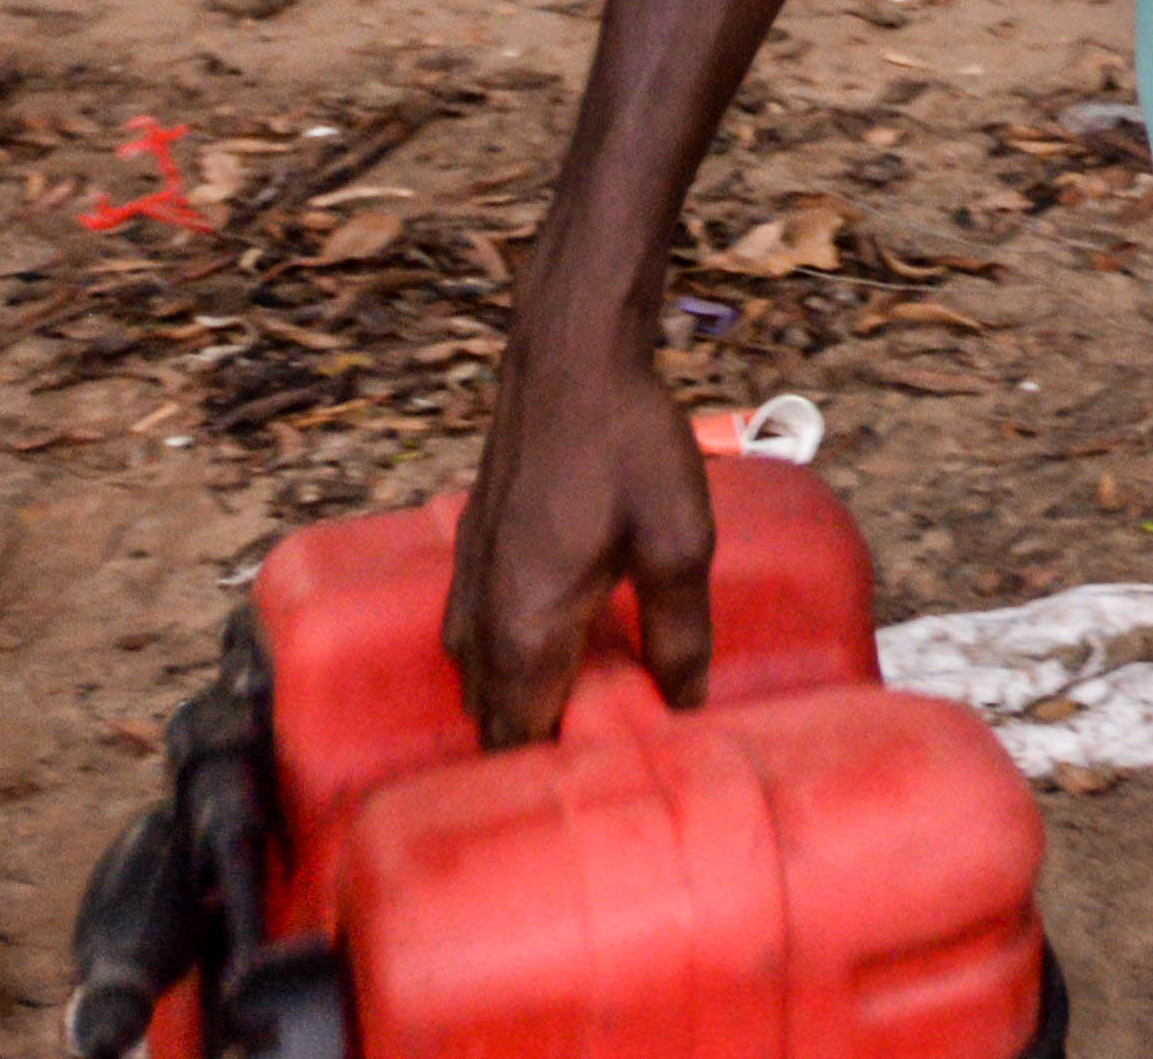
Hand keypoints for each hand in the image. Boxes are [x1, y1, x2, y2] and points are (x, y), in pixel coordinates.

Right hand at [442, 327, 716, 743]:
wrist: (570, 359)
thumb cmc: (626, 444)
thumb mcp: (678, 542)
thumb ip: (680, 635)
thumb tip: (686, 706)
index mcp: (527, 630)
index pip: (524, 743)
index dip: (561, 779)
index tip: (607, 793)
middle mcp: (480, 620)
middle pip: (495, 723)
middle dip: (541, 752)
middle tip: (606, 764)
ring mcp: (466, 585)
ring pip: (480, 682)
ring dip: (522, 706)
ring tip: (587, 718)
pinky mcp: (471, 555)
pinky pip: (477, 639)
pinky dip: (507, 664)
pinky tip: (559, 652)